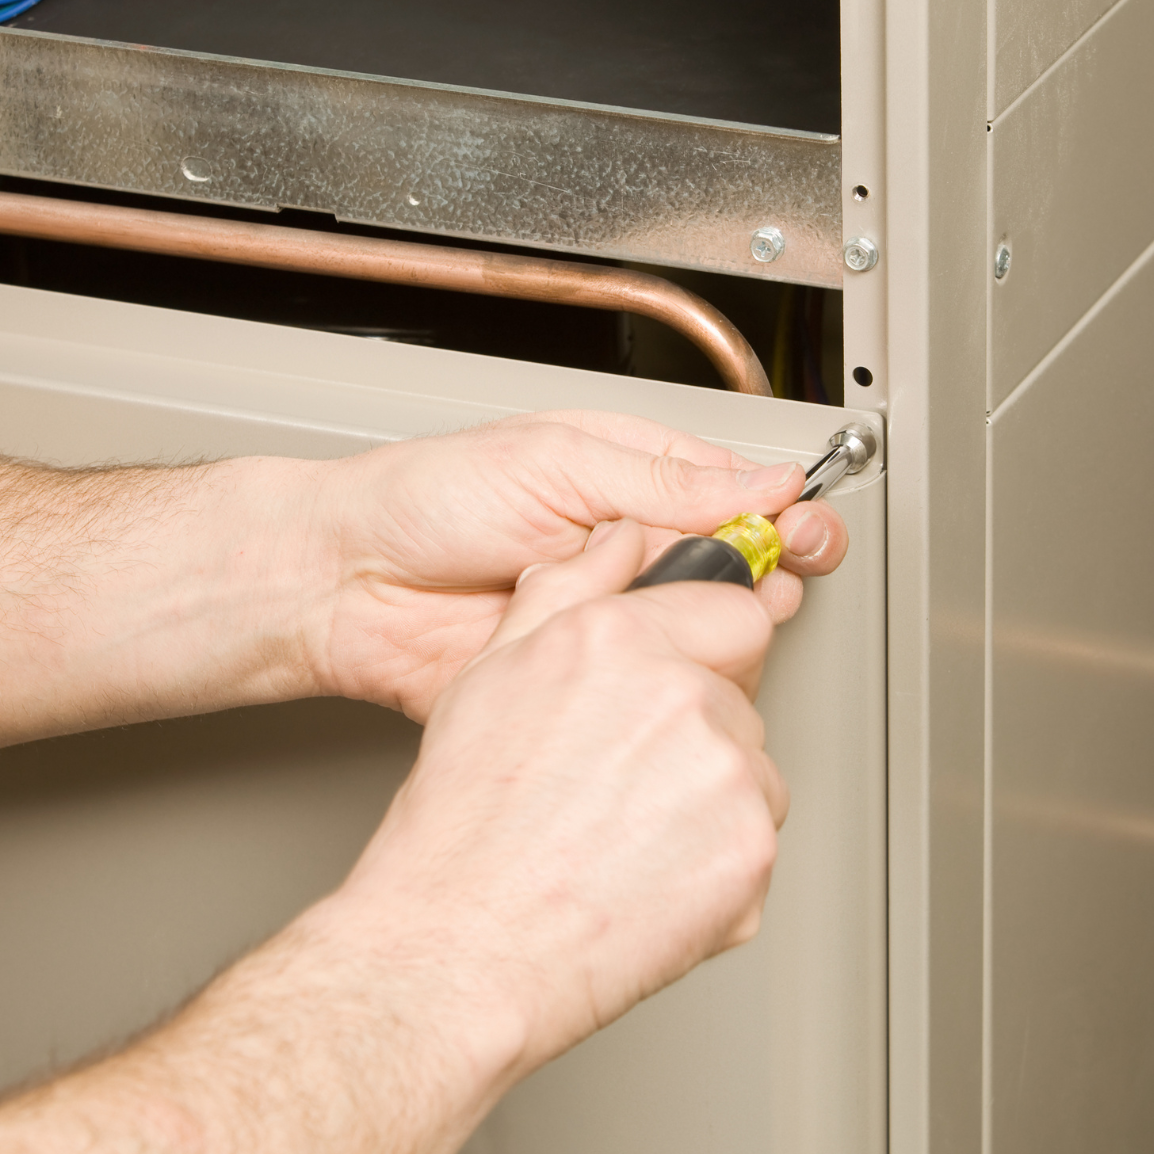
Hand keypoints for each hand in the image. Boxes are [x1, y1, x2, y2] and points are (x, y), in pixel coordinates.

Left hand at [303, 410, 848, 718]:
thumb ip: (663, 481)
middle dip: (769, 571)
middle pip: (738, 568)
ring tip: (705, 611)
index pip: (740, 494)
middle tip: (772, 574)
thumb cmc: (427, 501)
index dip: (784, 515)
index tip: (803, 531)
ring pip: (705, 635)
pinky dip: (667, 683)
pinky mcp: (587, 680)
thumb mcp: (556, 463)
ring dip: (721, 627)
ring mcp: (613, 618)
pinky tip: (666, 662)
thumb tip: (763, 480)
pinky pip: (650, 690)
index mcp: (632, 481)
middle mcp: (631, 550)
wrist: (350, 584)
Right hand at [324, 517, 786, 1070]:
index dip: (704, 655)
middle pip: (741, 700)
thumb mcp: (490, 675)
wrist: (460, 949)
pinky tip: (646, 880)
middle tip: (621, 788)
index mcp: (619, 639)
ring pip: (753, 775)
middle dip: (699, 737)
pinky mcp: (752, 852)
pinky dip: (717, 870)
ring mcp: (726, 774)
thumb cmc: (461, 831)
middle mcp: (682, 694)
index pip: (732, 612)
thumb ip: (567, 590)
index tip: (678, 691)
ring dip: (709, 803)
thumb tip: (617, 542)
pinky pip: (756, 846)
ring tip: (624, 841)